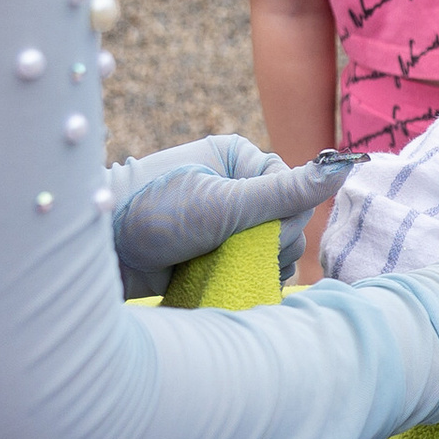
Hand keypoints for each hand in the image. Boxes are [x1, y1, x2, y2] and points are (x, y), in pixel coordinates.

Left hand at [105, 136, 358, 298]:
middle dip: (265, 246)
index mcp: (240, 159)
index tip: (249, 233)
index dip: (282, 221)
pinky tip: (218, 279)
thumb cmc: (153, 216)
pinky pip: (250, 267)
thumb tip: (342, 168)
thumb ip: (283, 192)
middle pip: (288, 225)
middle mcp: (236, 186)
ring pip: (273, 251)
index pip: (294, 193)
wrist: (97, 253)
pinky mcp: (213, 250)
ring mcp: (225, 220)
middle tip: (222, 248)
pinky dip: (242, 278)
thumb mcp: (222, 204)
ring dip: (252, 265)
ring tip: (213, 264)